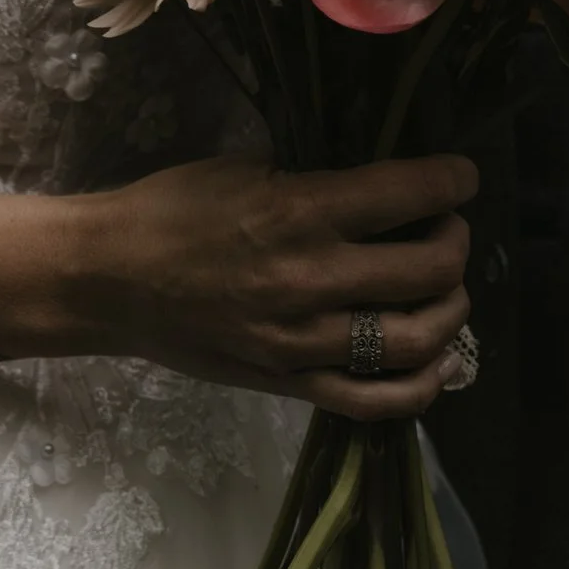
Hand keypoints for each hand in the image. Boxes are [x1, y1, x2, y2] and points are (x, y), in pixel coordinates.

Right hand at [74, 154, 477, 418]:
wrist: (106, 282)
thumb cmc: (170, 211)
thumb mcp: (246, 168)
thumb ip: (319, 178)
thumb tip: (386, 177)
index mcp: (299, 212)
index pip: (411, 194)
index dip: (455, 180)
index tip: (462, 176)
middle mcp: (311, 280)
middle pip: (430, 269)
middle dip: (455, 241)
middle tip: (446, 229)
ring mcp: (303, 342)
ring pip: (418, 339)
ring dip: (450, 309)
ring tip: (442, 289)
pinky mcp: (290, 384)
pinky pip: (375, 400)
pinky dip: (422, 385)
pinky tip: (435, 359)